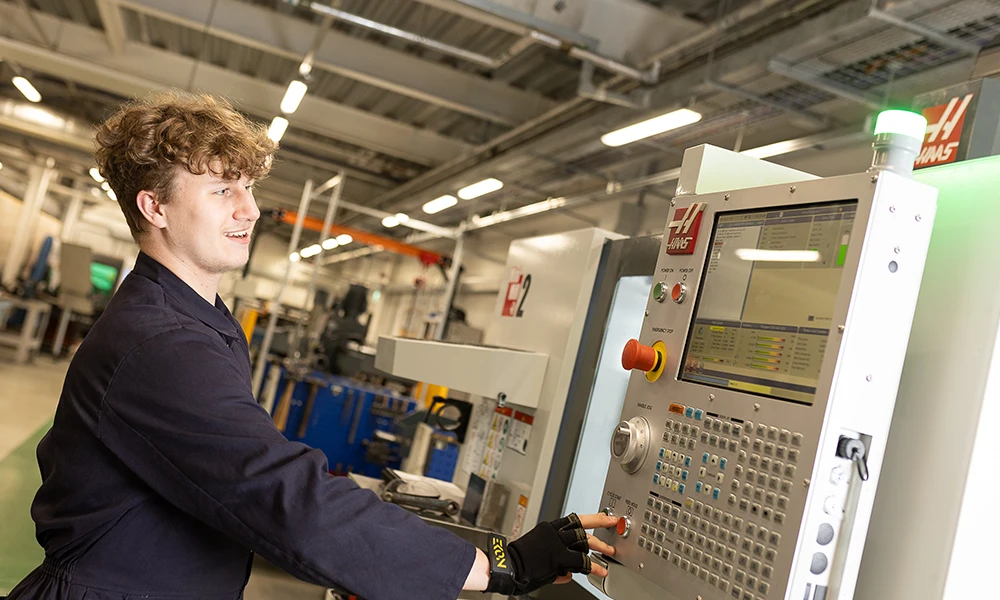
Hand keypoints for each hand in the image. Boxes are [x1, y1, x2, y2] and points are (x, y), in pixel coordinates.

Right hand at [484, 512, 616, 594]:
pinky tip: (600, 570)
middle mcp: (553, 533)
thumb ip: (556, 562)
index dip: (592, 517)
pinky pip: (581, 562)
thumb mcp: (538, 553)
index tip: (604, 516)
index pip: (574, 519)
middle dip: (600, 525)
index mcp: (548, 528)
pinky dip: (593, 566)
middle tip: (612, 525)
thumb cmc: (517, 561)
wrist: (507, 566)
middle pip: (582, 525)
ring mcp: (557, 544)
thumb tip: (567, 573)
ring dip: (600, 547)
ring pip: (584, 541)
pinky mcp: (558, 558)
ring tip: (609, 552)